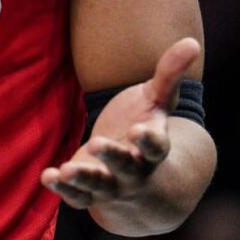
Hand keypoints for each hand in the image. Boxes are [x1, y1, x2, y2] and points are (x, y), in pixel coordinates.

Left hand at [42, 37, 198, 208]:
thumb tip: (192, 41)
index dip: (148, 141)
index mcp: (154, 149)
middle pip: (126, 167)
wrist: (140, 177)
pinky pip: (77, 197)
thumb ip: (170, 73)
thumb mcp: (158, 100)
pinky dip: (64, 190)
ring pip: (99, 187)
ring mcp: (112, 185)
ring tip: (66, 170)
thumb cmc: (145, 126)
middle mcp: (135, 171)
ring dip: (83, 179)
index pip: (156, 147)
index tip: (139, 130)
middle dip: (113, 157)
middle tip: (97, 144)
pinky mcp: (89, 193)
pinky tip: (48, 176)